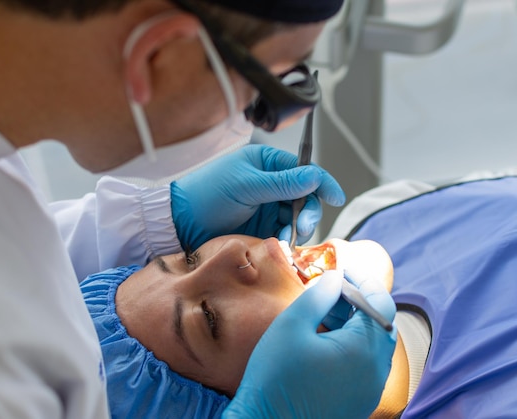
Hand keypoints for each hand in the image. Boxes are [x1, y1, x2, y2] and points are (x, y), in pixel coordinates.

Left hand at [171, 144, 344, 249]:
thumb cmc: (207, 194)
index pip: (304, 170)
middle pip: (305, 197)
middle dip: (307, 212)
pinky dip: (285, 239)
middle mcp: (271, 184)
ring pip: (297, 217)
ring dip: (296, 228)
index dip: (322, 183)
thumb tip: (315, 176)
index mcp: (267, 163)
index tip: (335, 198)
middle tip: (301, 227)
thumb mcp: (246, 185)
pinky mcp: (261, 227)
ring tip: (282, 237)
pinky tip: (276, 243)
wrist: (180, 223)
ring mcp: (266, 206)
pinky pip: (284, 232)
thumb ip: (282, 183)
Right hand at [222, 270, 396, 418]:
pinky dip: (350, 343)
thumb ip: (319, 295)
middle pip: (379, 323)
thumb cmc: (274, 378)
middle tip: (328, 289)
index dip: (364, 278)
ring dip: (353, 322)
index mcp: (364, 351)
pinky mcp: (359, 400)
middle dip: (356, 300)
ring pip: (372, 343)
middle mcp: (376, 372)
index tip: (342, 267)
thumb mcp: (291, 326)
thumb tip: (337, 278)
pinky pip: (365, 363)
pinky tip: (322, 339)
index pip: (381, 303)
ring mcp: (370, 389)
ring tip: (321, 312)